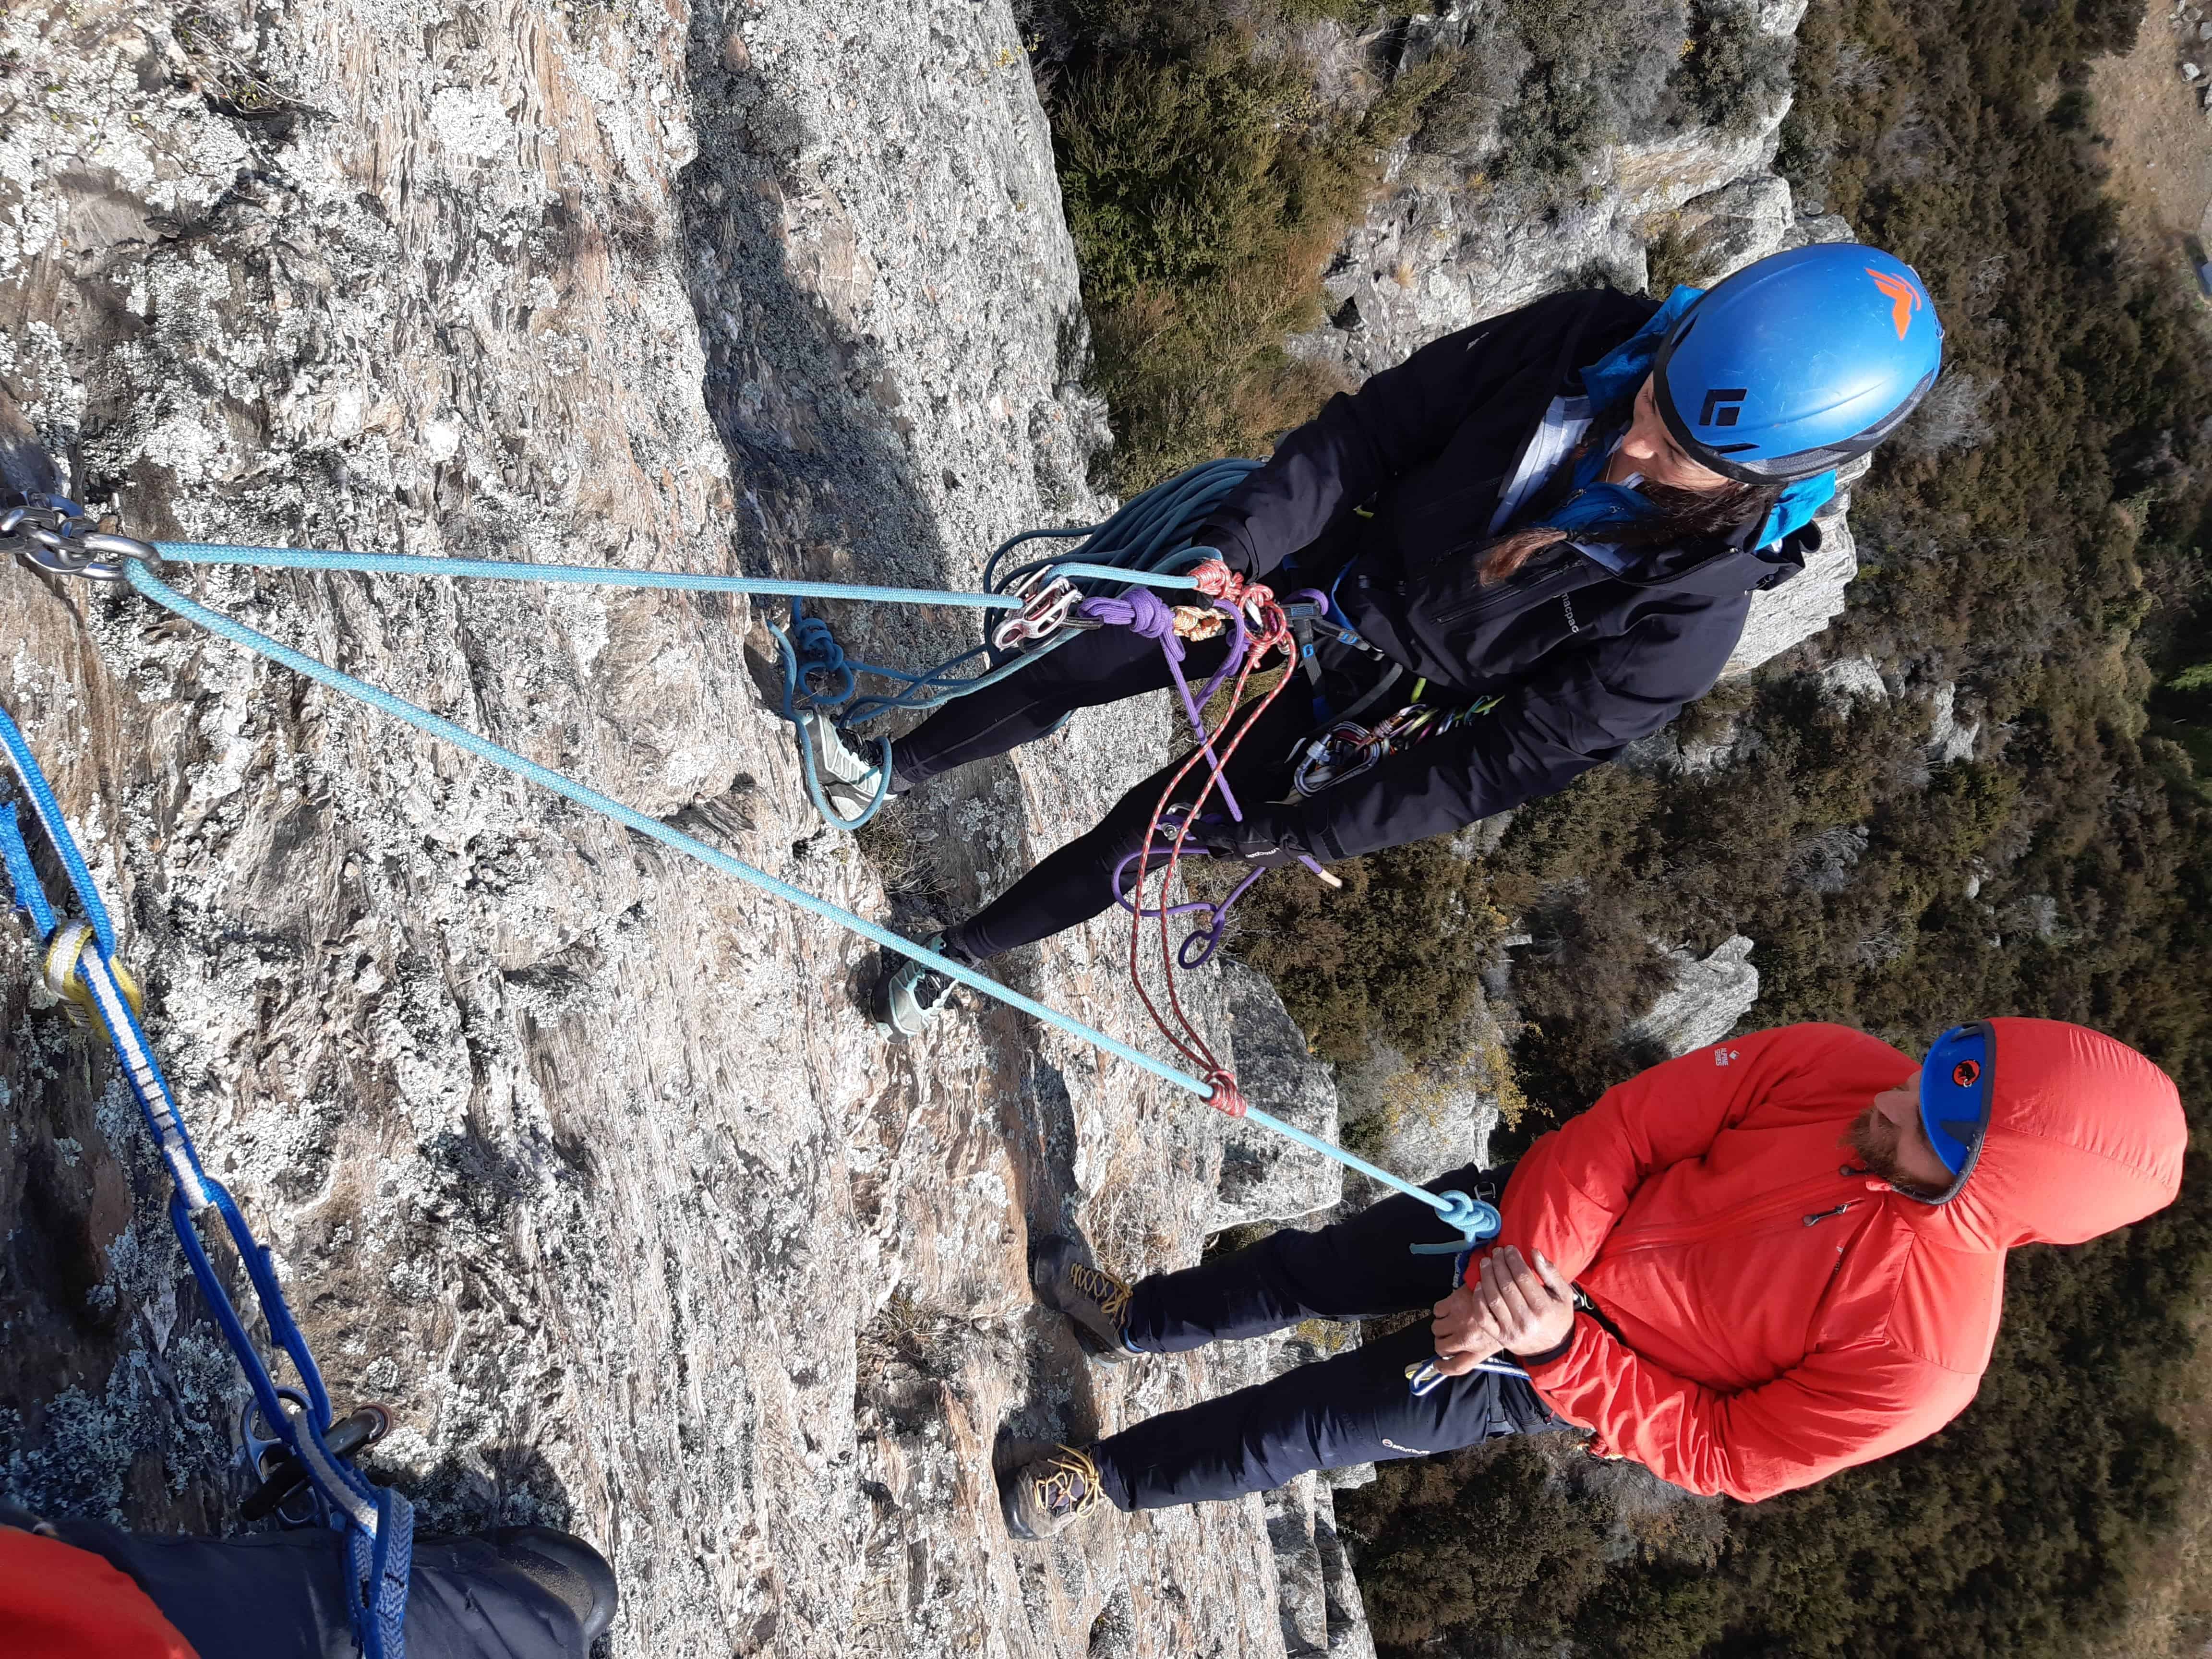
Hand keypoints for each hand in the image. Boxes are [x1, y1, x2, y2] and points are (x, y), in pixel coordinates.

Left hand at [1187, 814, 1302, 869]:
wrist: (1302, 833)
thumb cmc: (1277, 817)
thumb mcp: (1252, 811)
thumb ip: (1233, 814)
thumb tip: (1218, 813)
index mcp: (1236, 840)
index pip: (1209, 834)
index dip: (1197, 829)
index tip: (1187, 824)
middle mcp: (1241, 854)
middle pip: (1217, 852)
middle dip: (1210, 843)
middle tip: (1209, 831)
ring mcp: (1253, 861)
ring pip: (1232, 855)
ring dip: (1227, 845)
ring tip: (1231, 834)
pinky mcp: (1264, 863)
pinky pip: (1247, 856)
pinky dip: (1243, 848)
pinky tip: (1250, 839)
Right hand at [1427, 1282, 1506, 1377]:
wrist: (1506, 1292)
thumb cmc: (1502, 1315)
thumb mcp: (1496, 1340)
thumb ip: (1478, 1350)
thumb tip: (1459, 1353)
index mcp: (1479, 1350)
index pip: (1455, 1367)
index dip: (1443, 1367)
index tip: (1438, 1364)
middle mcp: (1467, 1339)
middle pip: (1441, 1348)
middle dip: (1442, 1343)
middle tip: (1447, 1337)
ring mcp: (1459, 1321)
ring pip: (1436, 1329)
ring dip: (1441, 1326)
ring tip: (1451, 1321)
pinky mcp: (1454, 1304)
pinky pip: (1437, 1311)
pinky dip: (1441, 1310)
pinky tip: (1451, 1308)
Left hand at [1472, 1246, 1575, 1357]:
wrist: (1554, 1349)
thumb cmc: (1558, 1317)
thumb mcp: (1564, 1294)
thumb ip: (1551, 1273)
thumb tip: (1534, 1252)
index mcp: (1543, 1308)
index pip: (1523, 1277)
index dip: (1513, 1260)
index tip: (1509, 1249)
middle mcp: (1526, 1321)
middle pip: (1506, 1286)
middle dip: (1499, 1264)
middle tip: (1496, 1252)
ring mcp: (1511, 1330)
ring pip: (1493, 1298)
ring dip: (1487, 1277)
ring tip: (1486, 1263)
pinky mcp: (1500, 1337)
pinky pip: (1483, 1317)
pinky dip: (1478, 1299)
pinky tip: (1479, 1284)